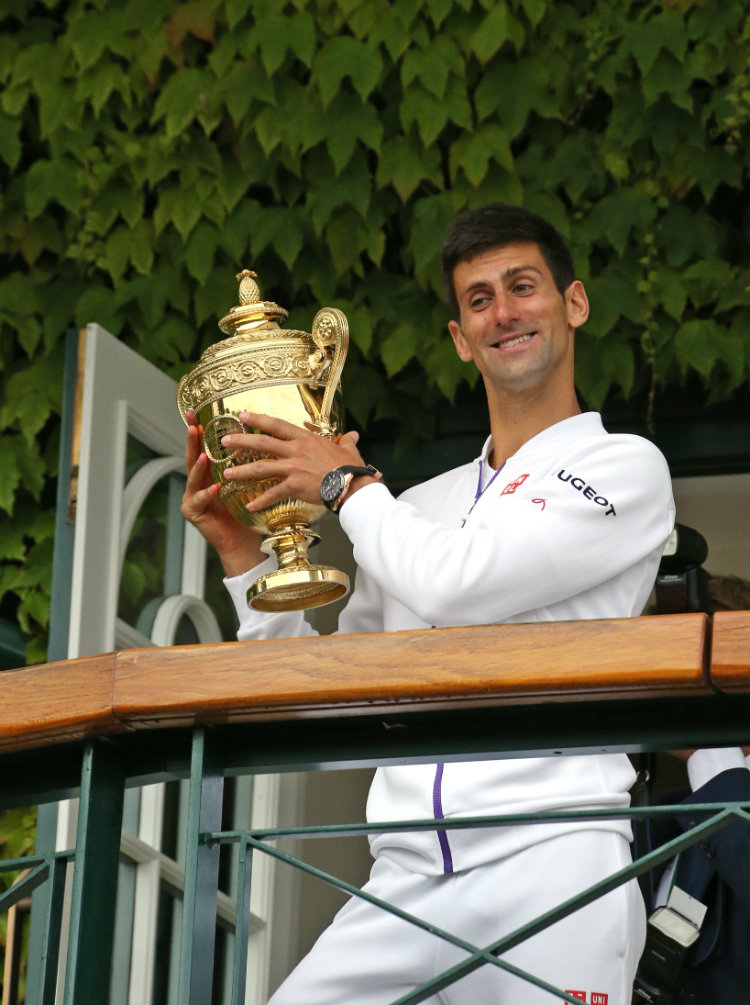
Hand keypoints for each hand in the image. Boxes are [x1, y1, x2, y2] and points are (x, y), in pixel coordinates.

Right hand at [181, 410, 265, 576]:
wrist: (242, 540)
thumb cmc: (244, 511)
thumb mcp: (243, 483)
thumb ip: (242, 464)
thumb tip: (258, 437)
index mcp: (209, 473)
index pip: (202, 447)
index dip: (198, 431)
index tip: (195, 412)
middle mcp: (197, 483)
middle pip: (192, 458)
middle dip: (192, 441)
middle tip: (192, 425)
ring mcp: (191, 497)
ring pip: (192, 478)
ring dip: (198, 467)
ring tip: (204, 456)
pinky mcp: (192, 512)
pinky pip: (197, 500)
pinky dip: (206, 494)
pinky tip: (214, 488)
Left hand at [220, 412, 370, 511]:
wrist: (352, 484)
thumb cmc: (350, 467)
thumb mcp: (347, 449)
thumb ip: (346, 442)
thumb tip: (352, 436)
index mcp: (305, 438)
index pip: (276, 425)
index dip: (258, 419)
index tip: (242, 415)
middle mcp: (295, 450)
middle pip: (262, 442)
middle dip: (241, 441)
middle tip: (224, 442)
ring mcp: (293, 468)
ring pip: (261, 467)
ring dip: (242, 471)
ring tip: (227, 474)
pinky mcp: (294, 486)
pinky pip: (273, 494)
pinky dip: (260, 501)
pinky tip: (249, 506)